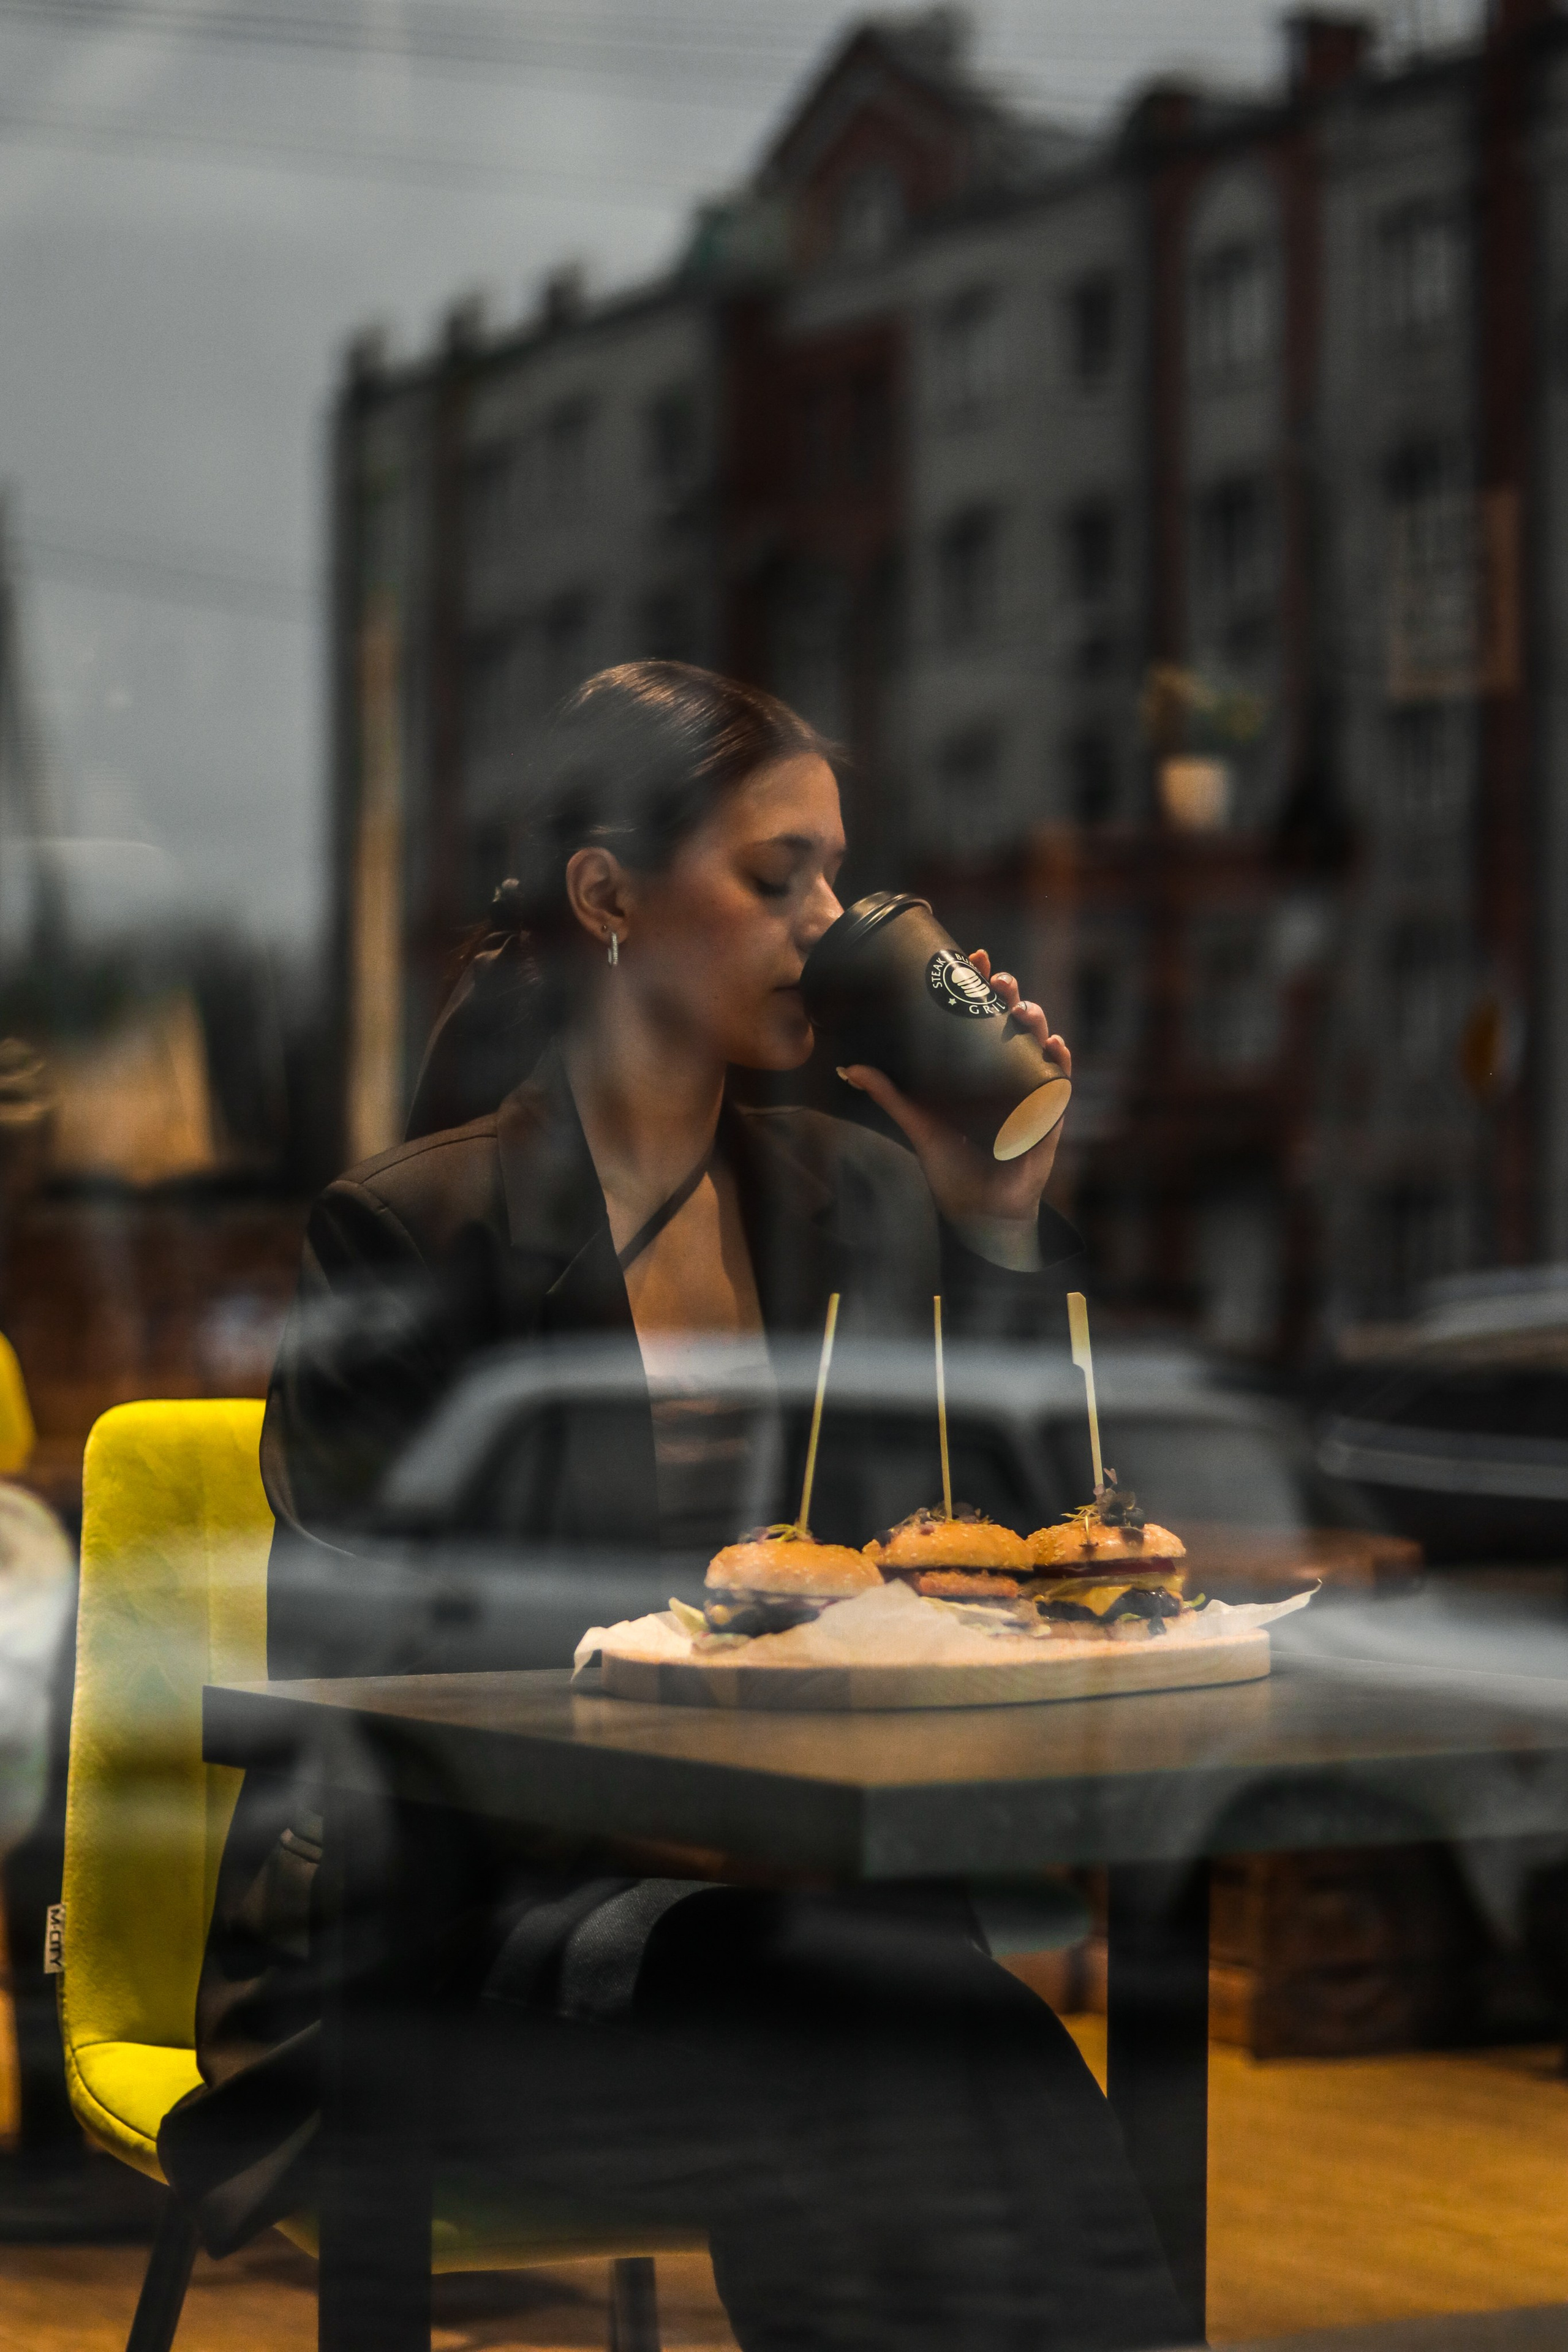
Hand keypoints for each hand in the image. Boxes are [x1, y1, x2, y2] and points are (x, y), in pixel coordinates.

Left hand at [838, 952, 1071, 1231]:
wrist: (976, 1210)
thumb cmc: (951, 1164)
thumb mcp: (918, 1122)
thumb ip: (889, 1093)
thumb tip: (846, 1066)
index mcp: (978, 1067)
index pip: (983, 1015)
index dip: (983, 985)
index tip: (975, 955)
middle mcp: (1006, 1073)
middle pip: (1013, 1023)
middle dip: (1011, 996)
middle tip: (1000, 979)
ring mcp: (1030, 1093)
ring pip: (1040, 1047)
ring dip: (1037, 1024)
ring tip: (1025, 1010)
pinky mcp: (1046, 1119)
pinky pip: (1059, 1086)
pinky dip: (1059, 1066)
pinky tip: (1054, 1048)